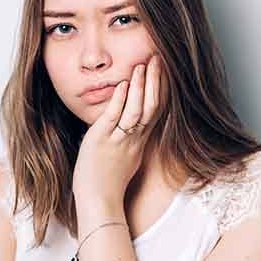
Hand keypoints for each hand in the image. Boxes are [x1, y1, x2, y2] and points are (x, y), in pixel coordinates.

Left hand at [72, 53, 161, 206]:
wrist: (98, 202)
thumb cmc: (107, 182)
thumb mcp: (125, 158)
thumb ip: (129, 140)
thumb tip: (130, 126)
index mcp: (140, 142)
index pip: (155, 111)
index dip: (160, 90)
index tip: (162, 71)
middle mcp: (133, 139)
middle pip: (151, 107)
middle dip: (155, 82)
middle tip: (157, 59)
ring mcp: (119, 140)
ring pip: (136, 111)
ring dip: (140, 87)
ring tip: (142, 65)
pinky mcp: (101, 141)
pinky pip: (114, 118)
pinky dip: (120, 101)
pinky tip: (123, 85)